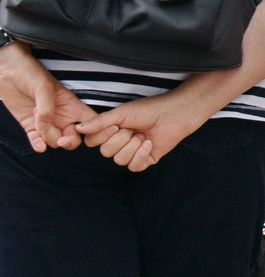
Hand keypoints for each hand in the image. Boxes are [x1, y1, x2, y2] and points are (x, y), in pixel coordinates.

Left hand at [0, 44, 96, 151]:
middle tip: (61, 140)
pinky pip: (37, 142)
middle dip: (68, 141)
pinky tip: (38, 146)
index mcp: (71, 105)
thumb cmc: (30, 72)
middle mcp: (61, 116)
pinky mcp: (30, 125)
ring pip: (54, 141)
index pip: (89, 121)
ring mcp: (46, 122)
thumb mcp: (43, 87)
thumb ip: (46, 108)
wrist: (7, 70)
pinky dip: (38, 146)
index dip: (92, 130)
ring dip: (48, 138)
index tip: (83, 132)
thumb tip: (45, 128)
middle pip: (73, 137)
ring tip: (38, 123)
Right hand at [76, 93, 208, 171]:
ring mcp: (132, 153)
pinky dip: (141, 154)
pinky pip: (134, 166)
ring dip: (132, 146)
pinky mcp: (145, 160)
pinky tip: (149, 143)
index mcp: (110, 131)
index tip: (116, 125)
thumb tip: (78, 128)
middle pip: (106, 153)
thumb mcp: (121, 113)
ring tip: (143, 135)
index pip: (92, 142)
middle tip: (133, 129)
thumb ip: (100, 122)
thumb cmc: (148, 110)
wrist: (173, 114)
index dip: (102, 136)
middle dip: (120, 139)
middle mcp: (119, 143)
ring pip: (119, 160)